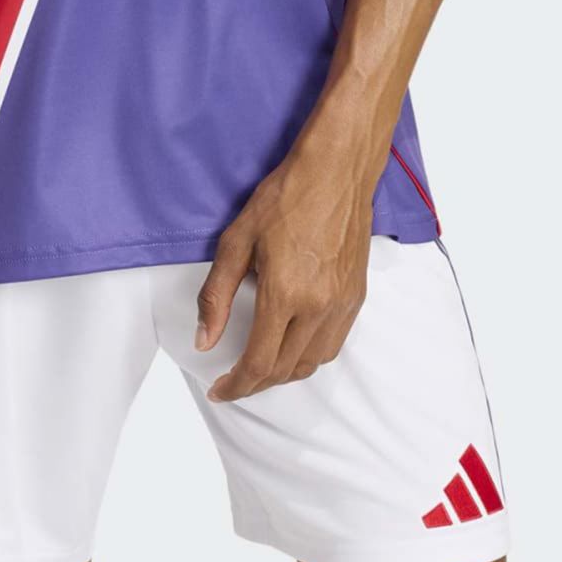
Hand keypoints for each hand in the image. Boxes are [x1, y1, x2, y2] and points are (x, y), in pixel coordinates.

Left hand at [193, 135, 376, 401]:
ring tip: (261, 366)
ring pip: (313, 363)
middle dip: (256, 383)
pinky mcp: (357, 296)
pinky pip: (334, 344)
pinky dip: (311, 356)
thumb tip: (205, 340)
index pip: (259, 362)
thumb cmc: (285, 197)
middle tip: (234, 380)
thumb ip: (217, 295)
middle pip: (286, 370)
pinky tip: (294, 345)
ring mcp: (342, 304)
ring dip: (285, 373)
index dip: (236, 385)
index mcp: (285, 293)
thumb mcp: (236, 240)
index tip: (219, 390)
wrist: (335, 171)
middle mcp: (318, 306)